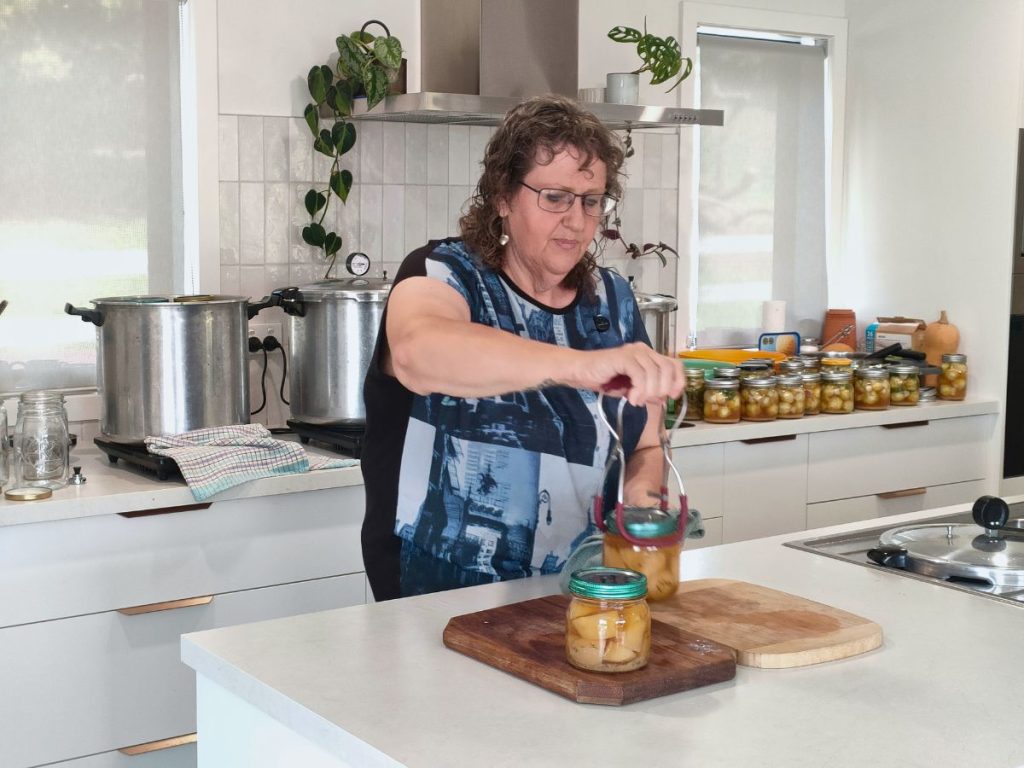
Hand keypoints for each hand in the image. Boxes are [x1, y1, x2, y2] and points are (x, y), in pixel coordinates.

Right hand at [568, 343, 684, 406]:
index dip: (679, 380)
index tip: (673, 396)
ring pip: (655, 372)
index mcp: (648, 356)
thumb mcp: (631, 390)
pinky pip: (641, 374)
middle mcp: (644, 350)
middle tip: (648, 401)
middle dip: (662, 389)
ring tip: (636, 401)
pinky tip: (631, 398)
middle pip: (668, 368)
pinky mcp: (624, 357)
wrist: (580, 372)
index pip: (674, 364)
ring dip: (648, 392)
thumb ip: (648, 392)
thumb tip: (663, 400)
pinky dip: (639, 390)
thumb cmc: (603, 379)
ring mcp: (634, 352)